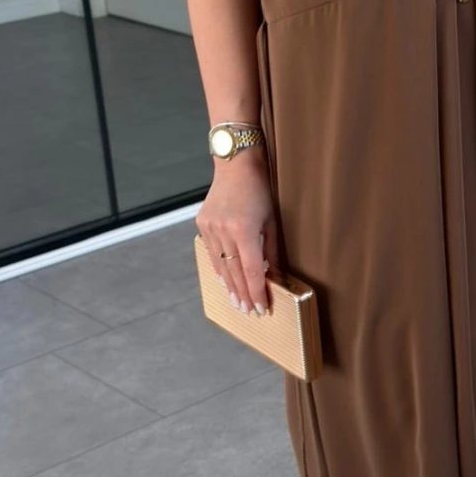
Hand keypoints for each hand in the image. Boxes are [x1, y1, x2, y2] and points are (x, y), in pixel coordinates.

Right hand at [196, 148, 280, 315]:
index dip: (257, 292)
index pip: (251, 271)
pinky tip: (225, 281)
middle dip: (243, 294)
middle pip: (234, 272)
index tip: (261, 308)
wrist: (235, 165)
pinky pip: (211, 253)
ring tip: (236, 302)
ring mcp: (210, 227)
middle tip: (248, 311)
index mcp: (244, 230)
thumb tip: (272, 276)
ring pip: (220, 265)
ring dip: (229, 286)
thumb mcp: (272, 220)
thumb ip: (271, 250)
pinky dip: (219, 268)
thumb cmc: (260, 190)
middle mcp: (223, 230)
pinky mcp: (202, 224)